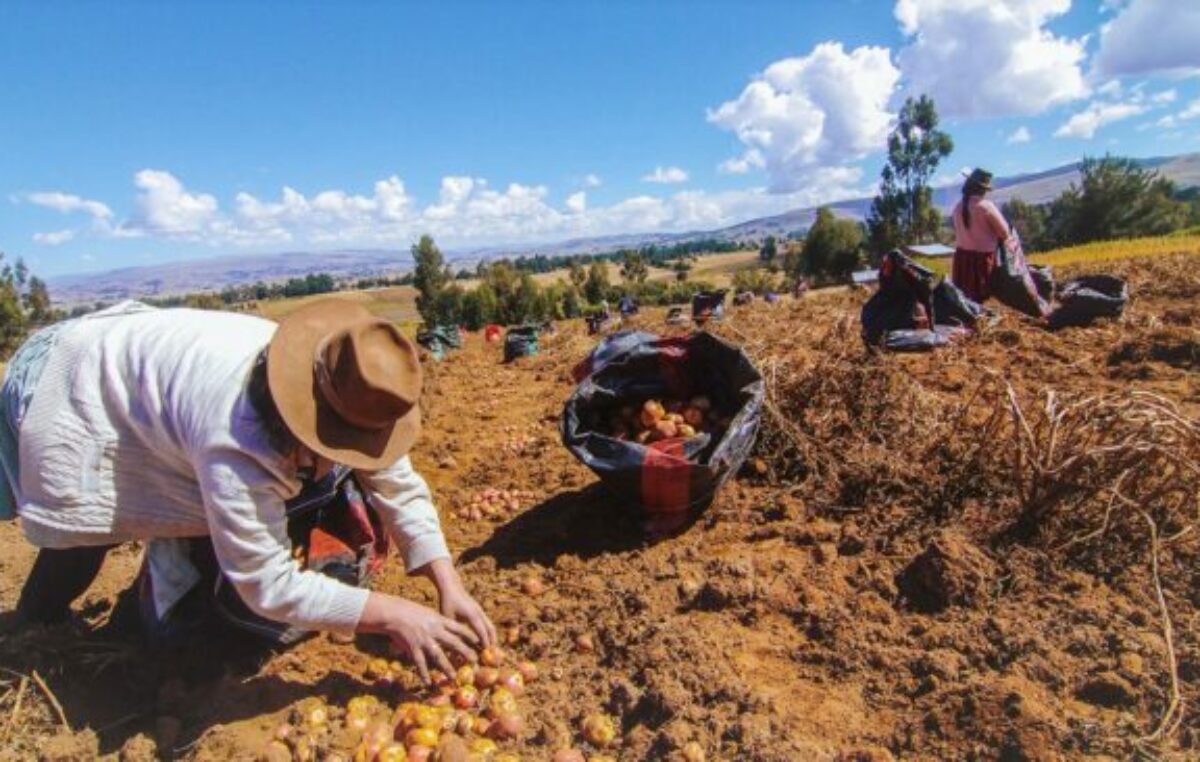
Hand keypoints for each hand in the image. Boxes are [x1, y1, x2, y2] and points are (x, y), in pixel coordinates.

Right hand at [358, 593, 477, 682]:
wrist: (394, 613)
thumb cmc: (412, 612)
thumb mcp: (429, 614)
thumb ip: (439, 624)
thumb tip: (450, 631)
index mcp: (439, 620)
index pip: (459, 629)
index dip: (470, 636)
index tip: (480, 643)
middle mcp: (434, 630)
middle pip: (454, 643)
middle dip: (466, 653)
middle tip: (475, 662)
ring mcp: (424, 640)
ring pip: (438, 656)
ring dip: (447, 667)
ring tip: (454, 677)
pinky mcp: (413, 647)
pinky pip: (420, 663)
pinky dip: (423, 673)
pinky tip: (427, 683)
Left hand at [419, 557, 496, 647]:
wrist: (451, 585)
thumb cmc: (447, 602)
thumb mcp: (447, 619)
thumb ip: (451, 633)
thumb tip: (451, 647)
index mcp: (472, 615)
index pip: (482, 632)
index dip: (485, 644)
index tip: (486, 655)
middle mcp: (479, 613)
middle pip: (490, 629)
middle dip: (492, 642)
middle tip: (492, 655)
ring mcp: (480, 610)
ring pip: (490, 626)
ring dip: (491, 637)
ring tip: (489, 650)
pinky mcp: (479, 610)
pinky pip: (486, 623)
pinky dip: (487, 632)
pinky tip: (483, 640)